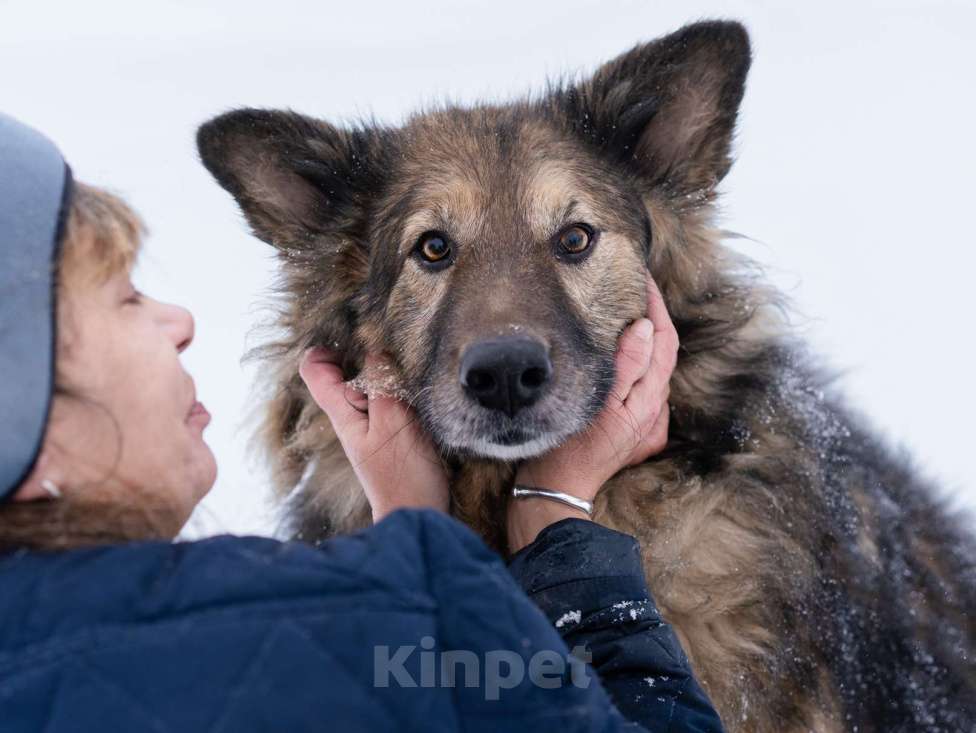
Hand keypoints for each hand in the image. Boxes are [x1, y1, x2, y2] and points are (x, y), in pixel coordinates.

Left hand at [299, 349, 449, 522]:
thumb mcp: (393, 421)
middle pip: (340, 373)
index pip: (313, 370)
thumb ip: (381, 383)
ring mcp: (372, 428)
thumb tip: (374, 350)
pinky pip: (386, 402)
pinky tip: (415, 384)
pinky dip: (396, 387)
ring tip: (404, 357)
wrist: (419, 517)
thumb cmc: (405, 475)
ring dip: (381, 369)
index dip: (324, 347)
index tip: (351, 335)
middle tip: (384, 336)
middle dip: (357, 351)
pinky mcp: (392, 437)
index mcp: (342, 413)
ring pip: (366, 386)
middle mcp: (352, 418)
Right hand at [507, 274, 677, 552]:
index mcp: (648, 401)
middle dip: (653, 319)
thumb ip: (626, 366)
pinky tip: (620, 357)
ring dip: (645, 340)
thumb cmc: (569, 452)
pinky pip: (640, 389)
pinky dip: (634, 365)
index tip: (644, 279)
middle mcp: (653, 411)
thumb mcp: (599, 405)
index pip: (663, 341)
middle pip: (662, 353)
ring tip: (626, 313)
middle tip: (634, 289)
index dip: (657, 307)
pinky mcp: (631, 433)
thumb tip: (646, 328)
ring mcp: (643, 424)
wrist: (554, 494)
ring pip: (652, 370)